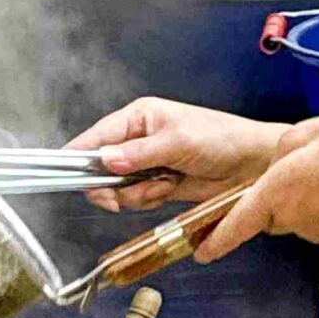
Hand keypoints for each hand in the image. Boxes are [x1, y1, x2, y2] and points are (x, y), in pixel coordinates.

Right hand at [69, 99, 280, 210]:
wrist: (252, 165)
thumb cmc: (221, 139)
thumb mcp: (179, 142)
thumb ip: (139, 154)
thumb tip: (105, 161)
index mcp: (139, 117)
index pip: (97, 136)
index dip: (80, 155)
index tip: (66, 172)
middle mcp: (137, 139)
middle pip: (101, 167)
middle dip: (112, 184)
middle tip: (122, 195)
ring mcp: (147, 164)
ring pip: (118, 187)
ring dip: (137, 193)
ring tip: (165, 183)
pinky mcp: (158, 185)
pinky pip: (137, 199)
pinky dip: (149, 200)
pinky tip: (169, 190)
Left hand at [194, 115, 318, 261]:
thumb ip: (290, 142)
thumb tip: (281, 159)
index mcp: (279, 190)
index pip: (238, 220)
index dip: (217, 237)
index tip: (200, 251)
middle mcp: (293, 216)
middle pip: (270, 209)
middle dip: (276, 191)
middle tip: (306, 162)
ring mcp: (317, 229)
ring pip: (297, 211)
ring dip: (306, 193)